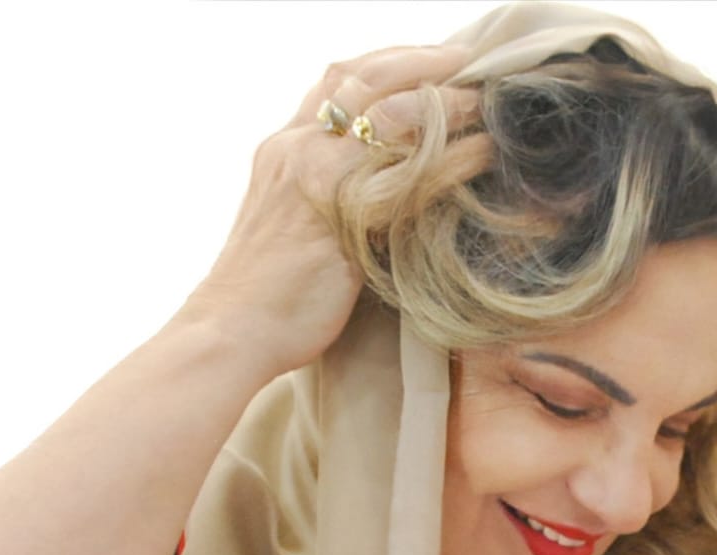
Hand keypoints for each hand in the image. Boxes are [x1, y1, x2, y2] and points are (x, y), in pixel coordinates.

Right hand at [181, 44, 480, 376]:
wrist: (231, 332)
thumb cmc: (264, 297)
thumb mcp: (289, 225)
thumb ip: (322, 196)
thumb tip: (371, 195)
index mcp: (283, 148)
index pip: (335, 80)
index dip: (386, 61)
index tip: (427, 60)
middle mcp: (297, 149)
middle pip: (365, 77)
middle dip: (421, 60)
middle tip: (468, 60)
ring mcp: (317, 177)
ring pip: (390, 114)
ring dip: (445, 103)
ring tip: (486, 104)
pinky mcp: (341, 216)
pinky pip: (408, 176)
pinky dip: (451, 160)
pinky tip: (482, 156)